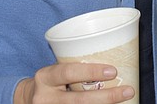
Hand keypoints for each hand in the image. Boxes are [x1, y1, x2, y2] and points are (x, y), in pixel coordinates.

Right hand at [14, 62, 134, 103]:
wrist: (28, 99)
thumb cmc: (52, 80)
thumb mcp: (57, 70)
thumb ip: (77, 67)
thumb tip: (116, 56)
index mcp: (45, 77)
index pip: (67, 72)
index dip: (91, 72)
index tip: (113, 71)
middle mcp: (44, 97)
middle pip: (79, 100)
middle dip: (107, 97)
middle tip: (129, 90)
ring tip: (125, 101)